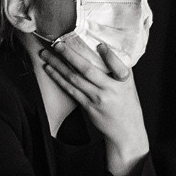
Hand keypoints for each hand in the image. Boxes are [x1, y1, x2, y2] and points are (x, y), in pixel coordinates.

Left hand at [43, 37, 148, 175]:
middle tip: (57, 44)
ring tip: (46, 54)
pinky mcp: (88, 106)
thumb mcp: (129, 84)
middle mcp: (110, 89)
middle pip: (87, 70)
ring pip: (74, 78)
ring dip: (58, 65)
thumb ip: (118, 69)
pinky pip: (70, 90)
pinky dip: (58, 78)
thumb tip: (100, 48)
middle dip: (70, 55)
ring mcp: (97, 99)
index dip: (109, 56)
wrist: (126, 131)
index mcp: (124, 81)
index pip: (118, 67)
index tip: (100, 45)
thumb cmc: (127, 103)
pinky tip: (50, 70)